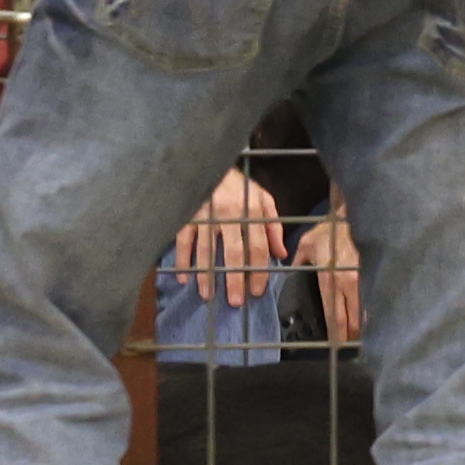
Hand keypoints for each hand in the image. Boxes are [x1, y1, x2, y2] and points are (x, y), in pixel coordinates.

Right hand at [175, 169, 284, 302]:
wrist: (211, 162)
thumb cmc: (240, 185)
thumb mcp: (263, 199)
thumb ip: (273, 226)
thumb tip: (281, 254)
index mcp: (251, 211)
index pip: (258, 247)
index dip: (259, 271)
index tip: (256, 291)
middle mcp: (229, 215)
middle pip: (233, 253)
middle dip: (235, 279)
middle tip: (235, 301)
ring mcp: (206, 215)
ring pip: (206, 251)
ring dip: (206, 275)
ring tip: (207, 295)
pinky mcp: (187, 215)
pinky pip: (183, 240)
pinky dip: (183, 260)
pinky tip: (184, 278)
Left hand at [297, 212, 362, 343]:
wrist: (355, 216)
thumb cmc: (331, 230)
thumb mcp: (307, 244)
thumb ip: (298, 261)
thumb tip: (290, 270)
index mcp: (329, 279)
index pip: (333, 314)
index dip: (335, 332)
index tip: (336, 344)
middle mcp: (347, 283)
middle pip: (350, 318)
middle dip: (349, 335)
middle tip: (350, 346)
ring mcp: (363, 279)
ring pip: (365, 311)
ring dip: (363, 326)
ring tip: (362, 337)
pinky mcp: (374, 274)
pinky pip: (373, 298)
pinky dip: (372, 311)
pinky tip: (374, 319)